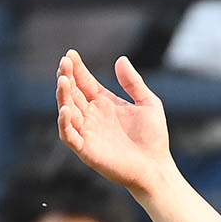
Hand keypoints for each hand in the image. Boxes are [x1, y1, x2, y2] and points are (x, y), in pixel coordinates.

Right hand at [56, 50, 173, 198]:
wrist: (157, 167)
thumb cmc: (154, 138)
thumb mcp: (148, 104)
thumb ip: (134, 83)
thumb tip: (121, 59)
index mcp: (105, 104)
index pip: (85, 82)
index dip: (77, 69)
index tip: (70, 54)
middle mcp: (92, 116)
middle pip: (73, 93)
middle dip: (67, 77)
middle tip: (64, 63)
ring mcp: (88, 132)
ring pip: (67, 111)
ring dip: (63, 96)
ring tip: (63, 80)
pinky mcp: (86, 150)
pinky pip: (70, 135)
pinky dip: (65, 123)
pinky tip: (66, 110)